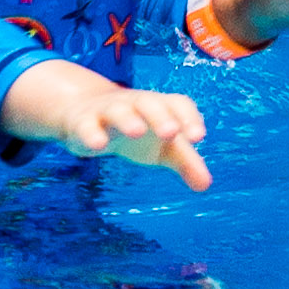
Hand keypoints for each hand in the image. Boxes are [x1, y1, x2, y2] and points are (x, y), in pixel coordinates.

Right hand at [0, 60, 211, 189]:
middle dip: (160, 116)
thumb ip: (186, 162)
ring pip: (118, 110)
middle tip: (171, 133)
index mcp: (160, 107)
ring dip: (128, 119)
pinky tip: (98, 145)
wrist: (86, 113)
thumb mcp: (164, 147)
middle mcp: (135, 104)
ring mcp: (108, 111)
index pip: (178, 104)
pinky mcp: (83, 122)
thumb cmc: (137, 130)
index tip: (198, 137)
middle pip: (149, 103)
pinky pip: (87, 125)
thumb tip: (205, 185)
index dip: (189, 117)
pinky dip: (92, 133)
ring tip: (136, 131)